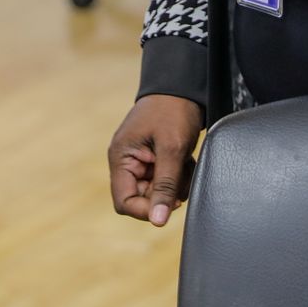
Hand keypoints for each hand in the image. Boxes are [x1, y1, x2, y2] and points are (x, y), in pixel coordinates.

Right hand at [107, 94, 202, 226]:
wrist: (183, 85)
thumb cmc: (173, 111)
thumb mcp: (172, 149)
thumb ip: (165, 185)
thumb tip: (158, 221)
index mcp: (121, 158)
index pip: (124, 202)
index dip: (146, 210)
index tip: (171, 204)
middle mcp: (126, 161)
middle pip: (142, 198)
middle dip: (165, 193)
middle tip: (183, 177)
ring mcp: (140, 160)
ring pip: (156, 191)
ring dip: (174, 184)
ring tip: (186, 164)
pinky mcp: (154, 157)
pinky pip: (164, 179)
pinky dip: (178, 175)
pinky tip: (186, 160)